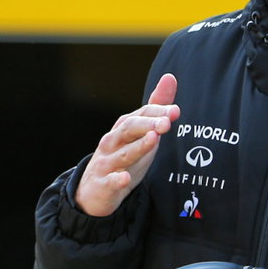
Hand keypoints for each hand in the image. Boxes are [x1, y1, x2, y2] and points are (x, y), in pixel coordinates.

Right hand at [73, 73, 179, 216]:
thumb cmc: (122, 157)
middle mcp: (112, 142)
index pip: (140, 115)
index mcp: (123, 128)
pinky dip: (117, 179)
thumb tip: (170, 77)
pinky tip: (125, 178)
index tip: (175, 111)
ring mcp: (107, 163)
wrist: (93, 190)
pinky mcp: (103, 185)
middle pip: (129, 128)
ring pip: (122, 154)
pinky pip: (110, 181)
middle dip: (148, 124)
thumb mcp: (140, 133)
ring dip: (138, 146)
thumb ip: (155, 108)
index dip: (157, 112)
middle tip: (167, 123)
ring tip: (153, 139)